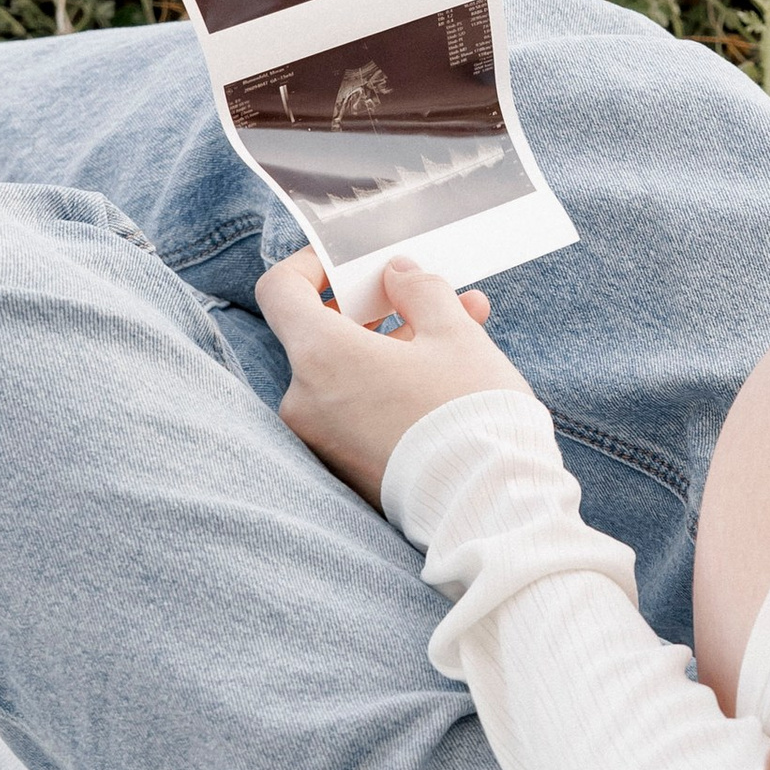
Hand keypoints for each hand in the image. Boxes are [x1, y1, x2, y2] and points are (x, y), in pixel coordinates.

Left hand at [256, 244, 531, 506]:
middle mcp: (305, 401)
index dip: (311, 266)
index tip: (349, 262)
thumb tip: (398, 276)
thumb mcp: (454, 332)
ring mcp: (323, 441)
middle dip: (380, 309)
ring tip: (463, 328)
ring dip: (397, 346)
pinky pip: (359, 410)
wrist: (488, 507)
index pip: (281, 291)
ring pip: (350, 374)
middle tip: (427, 294)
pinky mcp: (347, 469)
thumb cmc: (468, 412)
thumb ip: (419, 290)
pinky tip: (448, 376)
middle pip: (325, 334)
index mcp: (319, 357)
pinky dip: (391, 386)